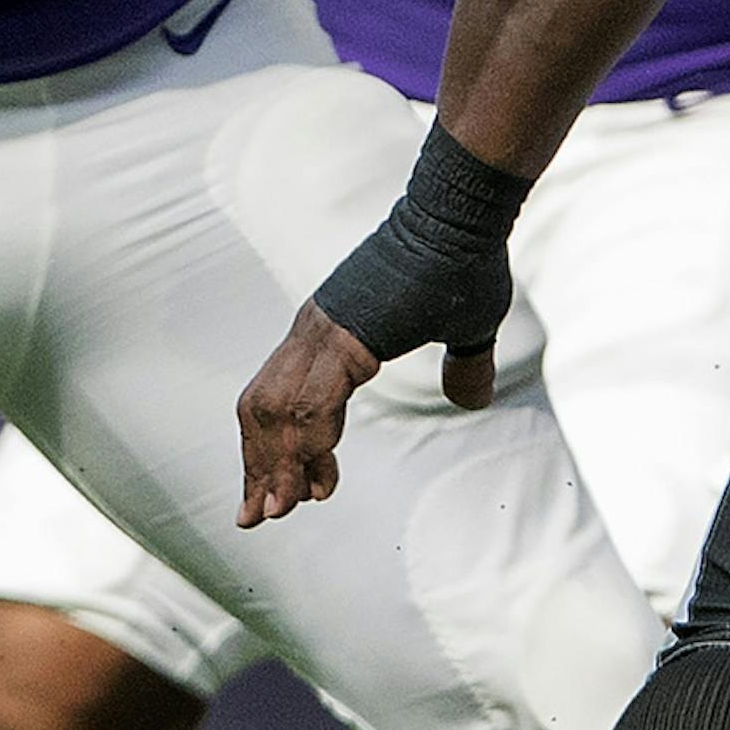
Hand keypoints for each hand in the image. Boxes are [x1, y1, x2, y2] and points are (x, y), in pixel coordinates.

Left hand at [236, 270, 503, 528]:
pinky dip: (307, 445)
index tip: (287, 496)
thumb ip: (462, 366)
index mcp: (331, 333)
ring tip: (279, 512)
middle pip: (260, 410)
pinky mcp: (344, 335)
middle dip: (258, 466)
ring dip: (274, 465)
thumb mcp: (466, 326)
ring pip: (274, 411)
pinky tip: (314, 483)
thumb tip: (472, 401)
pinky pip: (313, 401)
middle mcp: (313, 332)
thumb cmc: (467, 258)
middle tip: (258, 518)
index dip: (277, 449)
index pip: (281, 399)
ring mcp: (323, 331)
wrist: (464, 212)